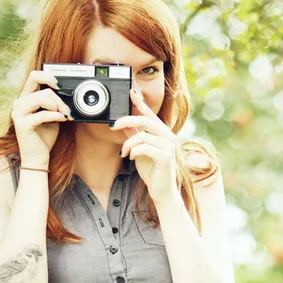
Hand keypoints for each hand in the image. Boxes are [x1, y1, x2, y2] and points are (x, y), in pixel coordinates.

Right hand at [11, 69, 70, 165]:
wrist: (38, 157)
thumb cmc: (44, 137)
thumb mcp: (52, 115)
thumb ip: (54, 103)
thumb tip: (66, 93)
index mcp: (25, 98)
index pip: (34, 76)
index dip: (48, 76)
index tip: (61, 85)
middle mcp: (19, 103)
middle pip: (39, 85)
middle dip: (57, 95)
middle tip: (66, 109)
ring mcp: (18, 112)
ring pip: (42, 97)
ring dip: (57, 105)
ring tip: (64, 115)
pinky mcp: (22, 124)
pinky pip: (43, 114)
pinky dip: (55, 116)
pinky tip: (61, 119)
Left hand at [114, 88, 180, 205]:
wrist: (162, 191)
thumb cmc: (153, 171)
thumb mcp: (140, 150)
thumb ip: (135, 136)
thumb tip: (124, 124)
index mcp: (163, 133)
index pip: (150, 114)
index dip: (140, 102)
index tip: (131, 91)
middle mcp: (169, 136)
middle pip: (145, 120)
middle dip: (126, 120)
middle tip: (113, 126)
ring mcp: (169, 146)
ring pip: (142, 135)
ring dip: (128, 143)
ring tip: (124, 152)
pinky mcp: (166, 157)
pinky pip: (144, 147)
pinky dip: (134, 151)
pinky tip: (131, 157)